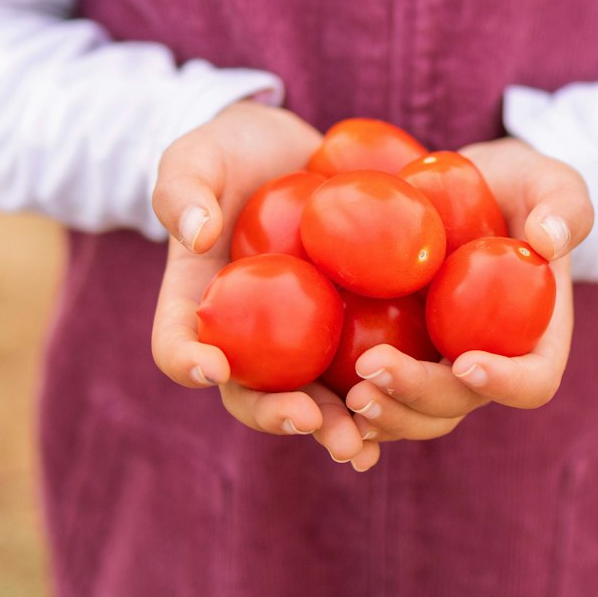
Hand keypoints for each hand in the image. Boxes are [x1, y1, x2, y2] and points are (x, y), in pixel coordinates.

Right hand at [148, 102, 376, 470]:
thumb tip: (194, 233)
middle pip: (253, 393)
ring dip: (338, 426)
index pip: (178, 344)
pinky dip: (391, 394)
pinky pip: (372, 368)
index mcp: (199, 304)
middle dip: (280, 415)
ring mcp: (304, 339)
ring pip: (316, 398)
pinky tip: (419, 401)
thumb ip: (184, 186)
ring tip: (362, 444)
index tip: (212, 367)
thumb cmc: (232, 152)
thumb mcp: (198, 153)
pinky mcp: (356, 328)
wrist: (296, 151)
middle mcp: (250, 337)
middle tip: (311, 422)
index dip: (188, 361)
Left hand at [342, 138, 592, 442]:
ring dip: (382, 412)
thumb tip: (549, 239)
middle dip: (418, 397)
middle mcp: (486, 366)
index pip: (532, 381)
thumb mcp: (549, 182)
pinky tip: (315, 401)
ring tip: (346, 391)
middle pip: (458, 405)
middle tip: (373, 370)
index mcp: (534, 341)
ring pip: (414, 414)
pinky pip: (376, 392)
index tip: (468, 360)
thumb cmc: (518, 186)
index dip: (505, 383)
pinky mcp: (397, 355)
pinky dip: (348, 407)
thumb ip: (563, 205)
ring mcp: (437, 367)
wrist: (463, 189)